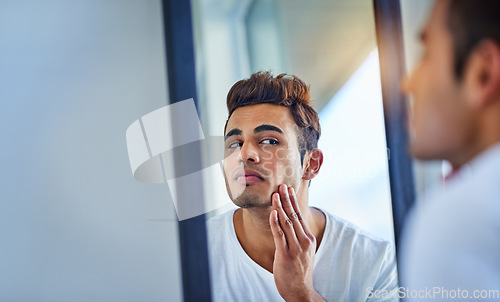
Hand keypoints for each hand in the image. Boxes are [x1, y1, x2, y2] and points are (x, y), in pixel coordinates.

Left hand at [269, 184, 324, 301]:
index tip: (288, 189)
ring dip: (280, 207)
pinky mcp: (285, 255)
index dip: (293, 201)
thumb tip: (288, 222)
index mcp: (308, 239)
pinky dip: (275, 222)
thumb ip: (298, 237)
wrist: (300, 290)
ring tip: (274, 195)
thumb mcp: (303, 251)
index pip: (299, 215)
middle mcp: (304, 241)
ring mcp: (295, 248)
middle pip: (294, 216)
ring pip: (286, 223)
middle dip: (286, 200)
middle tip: (281, 186)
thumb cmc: (299, 270)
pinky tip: (272, 213)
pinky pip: (279, 235)